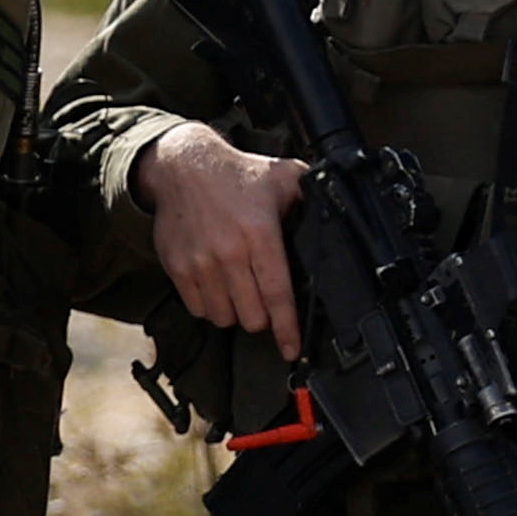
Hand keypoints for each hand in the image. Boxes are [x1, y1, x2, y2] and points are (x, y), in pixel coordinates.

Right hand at [135, 121, 309, 358]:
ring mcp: (200, 263)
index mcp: (259, 234)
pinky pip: (198, 308)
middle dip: (262, 317)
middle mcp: (229, 252)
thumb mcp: (283, 177)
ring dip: (235, 313)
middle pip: (251, 316)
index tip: (292, 349)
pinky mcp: (178, 268)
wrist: (182, 166)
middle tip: (264, 303)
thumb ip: (311, 196)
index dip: (287, 328)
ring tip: (240, 293)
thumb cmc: (235, 175)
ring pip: (223, 317)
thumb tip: (338, 214)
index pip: (277, 294)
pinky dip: (209, 306)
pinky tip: (217, 287)